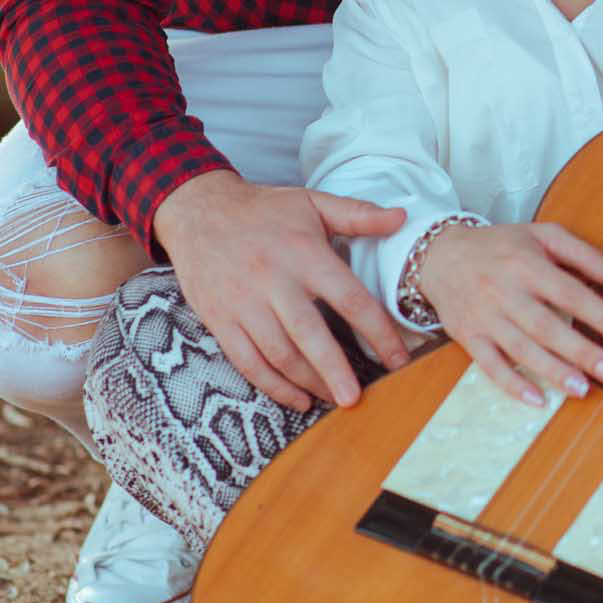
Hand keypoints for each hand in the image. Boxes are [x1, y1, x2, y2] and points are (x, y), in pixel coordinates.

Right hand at [153, 170, 411, 412]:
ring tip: (335, 399)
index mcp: (304, 253)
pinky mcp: (220, 320)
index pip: (349, 298)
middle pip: (309, 334)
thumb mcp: (313, 202)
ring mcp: (244, 304)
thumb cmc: (264, 209)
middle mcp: (274, 281)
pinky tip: (298, 399)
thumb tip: (404, 218)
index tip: (398, 359)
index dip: (377, 331)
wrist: (198, 210)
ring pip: (278, 354)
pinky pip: (247, 361)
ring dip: (308, 382)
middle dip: (335, 370)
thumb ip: (359, 214)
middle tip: (357, 399)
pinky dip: (273, 386)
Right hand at [419, 220, 602, 406]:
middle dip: (582, 352)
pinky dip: (511, 384)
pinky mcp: (469, 337)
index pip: (571, 293)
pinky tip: (536, 399)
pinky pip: (489, 365)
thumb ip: (585, 255)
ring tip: (583, 389)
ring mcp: (485, 317)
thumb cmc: (500, 246)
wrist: (440, 255)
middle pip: (547, 326)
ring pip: (521, 349)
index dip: (602, 315)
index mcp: (527, 264)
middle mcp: (505, 292)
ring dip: (552, 371)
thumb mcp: (543, 236)